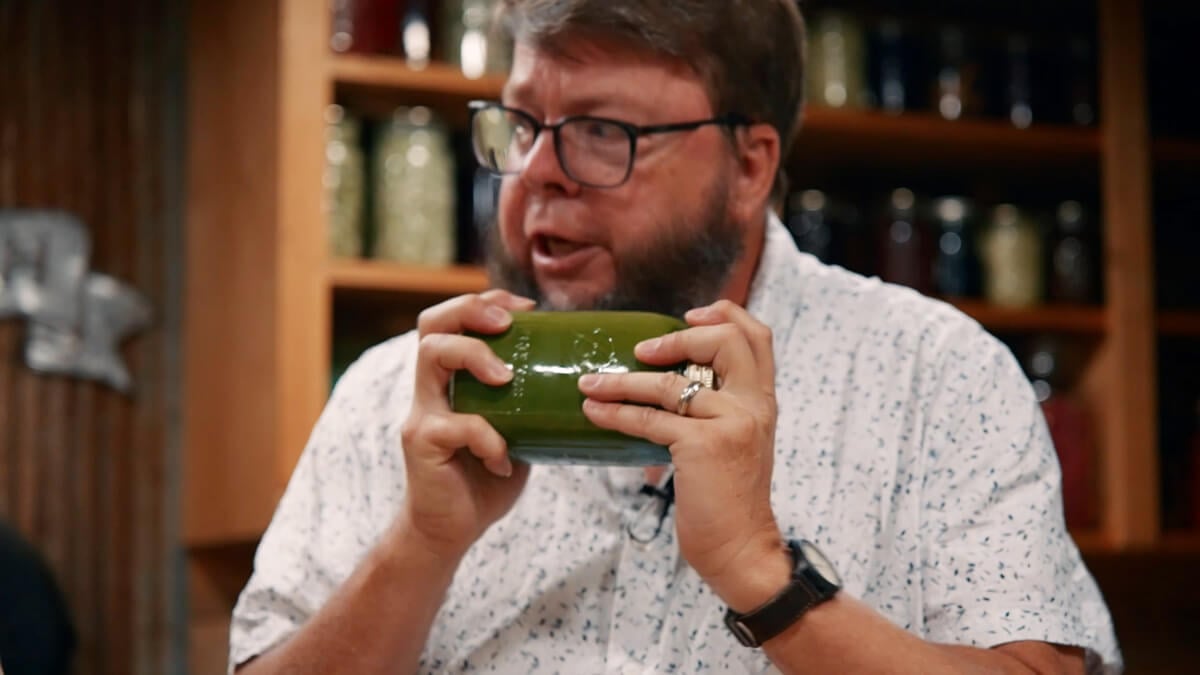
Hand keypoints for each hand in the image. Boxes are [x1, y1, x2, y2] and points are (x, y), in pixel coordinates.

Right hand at [397, 290, 535, 562]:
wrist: (450, 530)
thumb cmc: (485, 478)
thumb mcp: (516, 431)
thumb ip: (530, 405)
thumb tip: (587, 382)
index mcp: (452, 380)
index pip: (453, 320)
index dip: (486, 302)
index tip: (527, 307)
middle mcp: (430, 389)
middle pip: (433, 323)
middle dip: (472, 310)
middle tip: (508, 324)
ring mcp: (423, 413)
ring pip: (432, 355)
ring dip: (475, 356)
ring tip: (506, 378)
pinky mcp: (422, 443)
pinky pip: (457, 425)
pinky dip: (489, 438)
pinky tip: (503, 460)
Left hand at [578, 300, 789, 608]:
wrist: (741, 549)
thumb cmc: (729, 500)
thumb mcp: (736, 443)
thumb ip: (717, 410)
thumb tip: (664, 386)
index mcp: (762, 400)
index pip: (757, 335)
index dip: (723, 315)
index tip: (688, 317)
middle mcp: (753, 405)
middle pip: (726, 339)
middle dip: (677, 337)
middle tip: (641, 350)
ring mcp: (730, 422)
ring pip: (671, 382)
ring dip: (622, 381)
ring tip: (590, 383)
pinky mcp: (703, 446)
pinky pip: (650, 419)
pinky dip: (616, 412)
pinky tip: (594, 413)